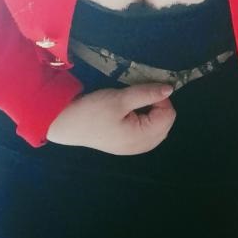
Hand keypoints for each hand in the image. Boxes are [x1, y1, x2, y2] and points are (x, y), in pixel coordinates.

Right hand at [46, 82, 175, 154]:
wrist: (68, 124)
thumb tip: (170, 89)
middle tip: (138, 97)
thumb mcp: (121, 98)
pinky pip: (147, 133)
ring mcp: (135, 148)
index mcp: (142, 137)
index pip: (168, 115)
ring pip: (158, 129)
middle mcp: (142, 147)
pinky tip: (131, 114)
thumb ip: (147, 93)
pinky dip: (145, 121)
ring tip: (134, 105)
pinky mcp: (127, 145)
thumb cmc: (94, 111)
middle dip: (158, 107)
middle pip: (166, 123)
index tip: (144, 90)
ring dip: (152, 113)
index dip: (160, 98)